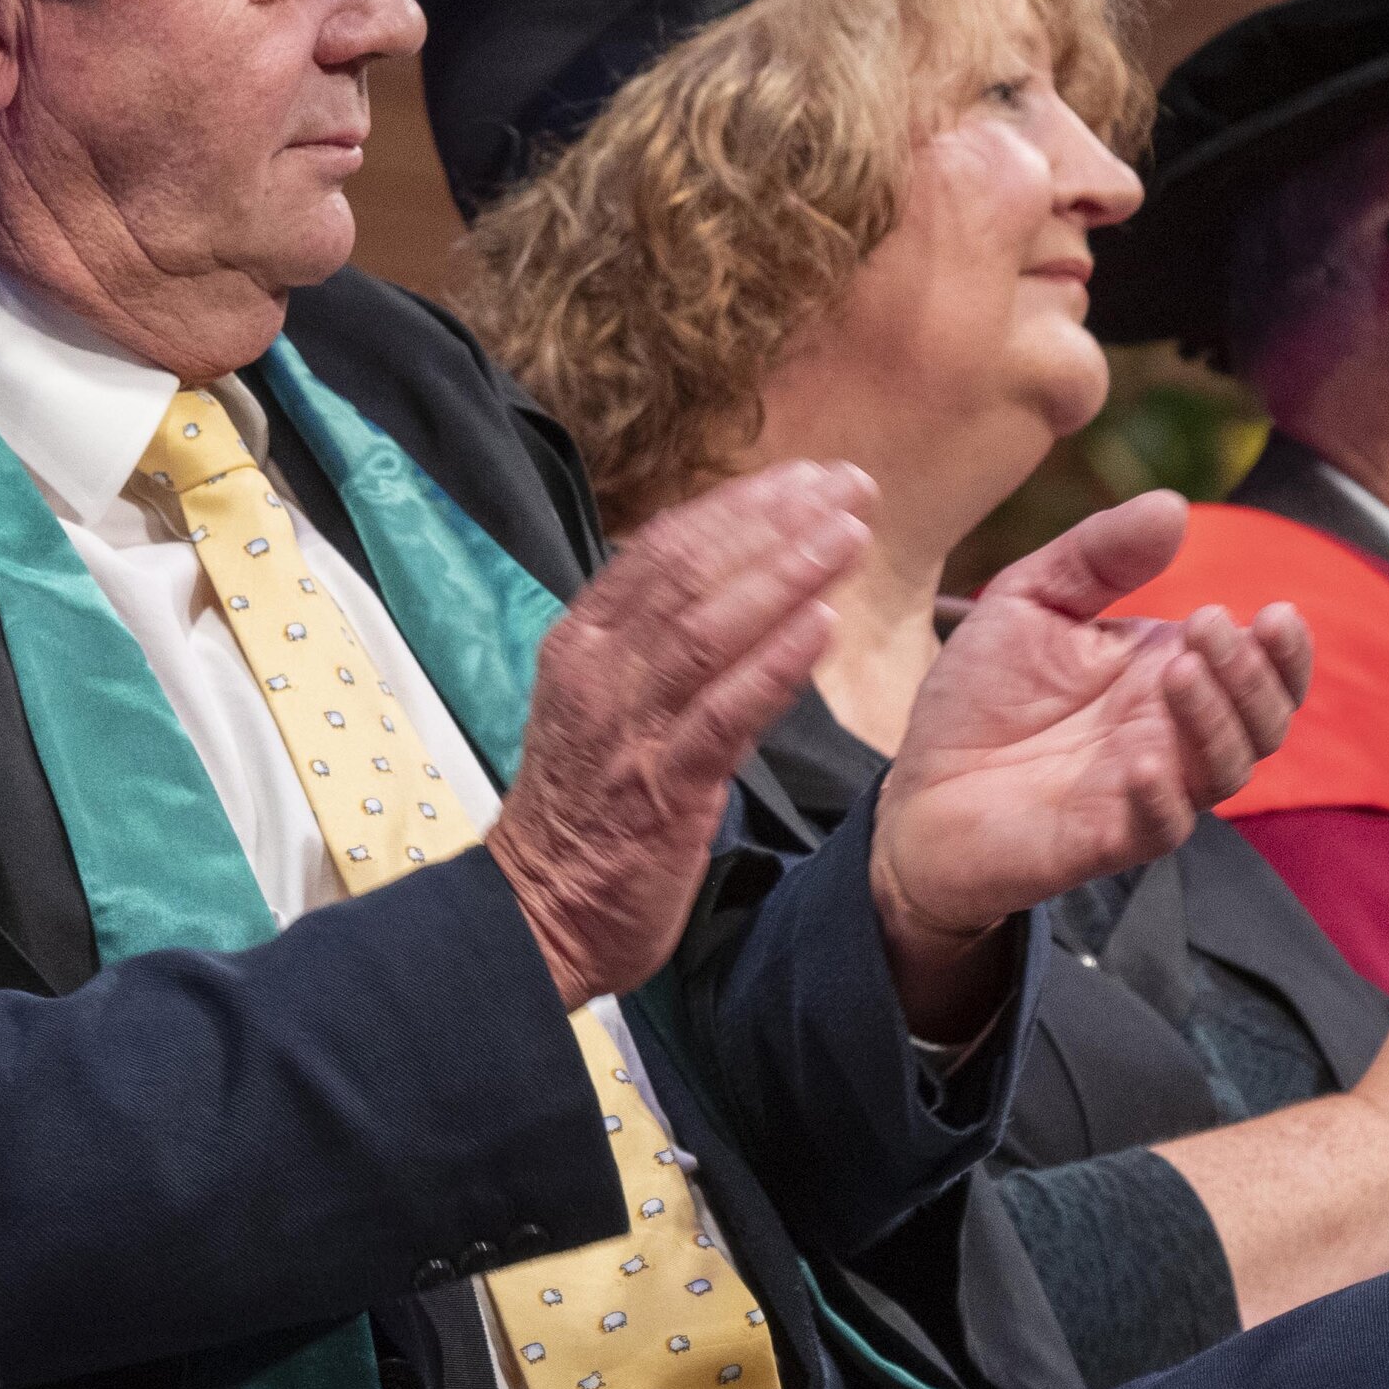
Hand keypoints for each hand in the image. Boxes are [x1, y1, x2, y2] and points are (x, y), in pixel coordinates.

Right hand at [489, 459, 869, 1004]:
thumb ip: (654, 642)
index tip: (806, 476)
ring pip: (708, 630)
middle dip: (774, 522)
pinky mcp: (661, 789)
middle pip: (690, 572)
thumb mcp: (603, 701)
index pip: (662, 547)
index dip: (739, 505)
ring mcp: (627, 728)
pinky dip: (774, 665)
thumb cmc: (585, 806)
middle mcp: (599, 670)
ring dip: (785, 574)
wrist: (538, 911)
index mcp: (585, 641)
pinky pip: (723, 714)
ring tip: (850, 535)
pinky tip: (824, 626)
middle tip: (849, 485)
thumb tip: (726, 579)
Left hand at [869, 493, 1309, 973]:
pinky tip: (1141, 759)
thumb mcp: (1031, 600)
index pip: (1262, 671)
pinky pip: (1160, 827)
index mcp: (1168, 676)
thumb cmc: (984, 696)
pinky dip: (1161, 796)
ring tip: (1178, 671)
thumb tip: (1173, 506)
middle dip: (1250, 673)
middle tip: (1205, 625)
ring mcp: (1147, 790)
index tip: (1275, 611)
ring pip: (1225, 770)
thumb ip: (1098, 555)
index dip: (1284, 650)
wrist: (917, 787)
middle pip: (1260, 719)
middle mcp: (1174, 736)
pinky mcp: (1107, 837)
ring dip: (1214, 720)